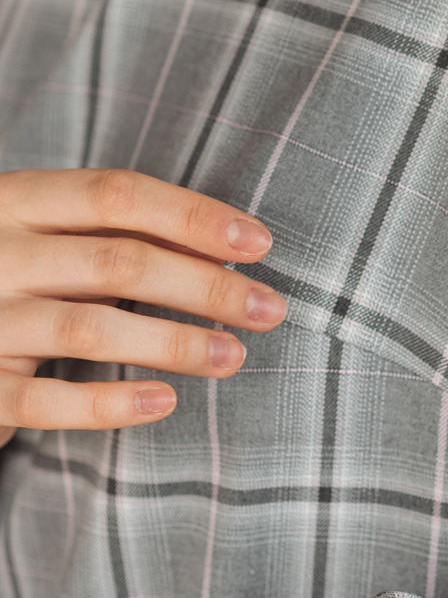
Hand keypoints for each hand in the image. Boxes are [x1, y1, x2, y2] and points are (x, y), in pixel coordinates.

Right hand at [0, 168, 285, 446]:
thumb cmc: (5, 275)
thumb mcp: (42, 234)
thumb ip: (111, 232)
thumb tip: (229, 243)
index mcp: (14, 199)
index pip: (117, 194)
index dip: (194, 215)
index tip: (261, 242)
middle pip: (118, 261)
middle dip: (205, 285)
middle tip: (270, 308)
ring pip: (89, 329)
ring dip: (174, 343)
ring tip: (234, 356)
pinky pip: (44, 401)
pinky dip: (108, 403)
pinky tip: (164, 402)